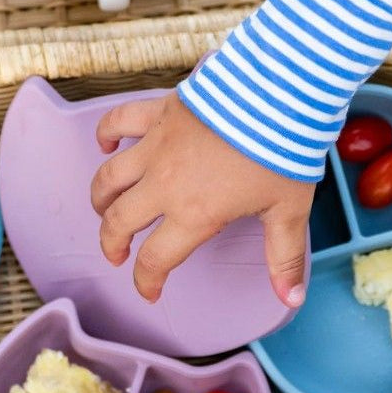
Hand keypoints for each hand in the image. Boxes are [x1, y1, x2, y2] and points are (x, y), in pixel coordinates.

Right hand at [90, 93, 313, 305]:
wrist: (276, 92)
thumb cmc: (283, 151)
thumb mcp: (289, 211)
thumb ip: (284, 257)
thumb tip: (291, 300)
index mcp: (194, 214)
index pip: (155, 259)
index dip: (146, 281)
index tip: (148, 291)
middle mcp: (165, 185)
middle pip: (119, 222)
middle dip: (111, 243)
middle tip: (115, 252)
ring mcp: (157, 147)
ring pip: (109, 179)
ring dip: (101, 199)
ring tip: (104, 209)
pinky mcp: (159, 114)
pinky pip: (119, 122)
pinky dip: (106, 133)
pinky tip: (104, 144)